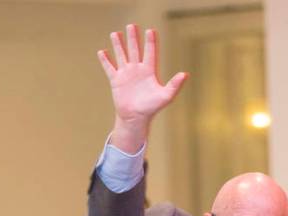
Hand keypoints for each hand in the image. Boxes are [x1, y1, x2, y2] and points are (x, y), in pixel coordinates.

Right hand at [97, 24, 187, 152]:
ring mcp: (126, 74)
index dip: (150, 42)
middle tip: (131, 25)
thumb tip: (185, 74)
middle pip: (134, 49)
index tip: (150, 30)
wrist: (136, 118)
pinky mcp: (116, 81)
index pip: (150, 52)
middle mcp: (137, 70)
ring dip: (118, 45)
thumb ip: (174, 85)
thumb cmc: (152, 108)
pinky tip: (102, 52)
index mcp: (149, 71)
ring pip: (121, 55)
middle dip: (133, 38)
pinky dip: (105, 60)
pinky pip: (109, 68)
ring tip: (116, 33)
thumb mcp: (166, 96)